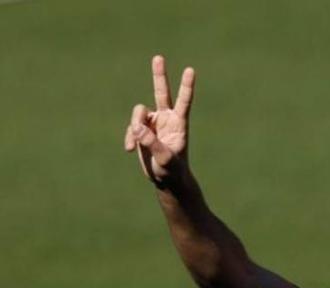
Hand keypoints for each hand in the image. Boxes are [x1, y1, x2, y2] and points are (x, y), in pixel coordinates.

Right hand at [123, 55, 193, 184]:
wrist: (165, 179)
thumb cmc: (172, 170)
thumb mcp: (165, 159)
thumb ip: (152, 143)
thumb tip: (138, 128)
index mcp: (179, 124)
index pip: (184, 101)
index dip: (186, 86)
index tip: (191, 70)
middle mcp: (166, 119)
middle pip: (161, 93)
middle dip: (159, 76)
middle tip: (159, 57)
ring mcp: (153, 123)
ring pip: (138, 113)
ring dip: (134, 127)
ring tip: (134, 145)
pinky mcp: (142, 130)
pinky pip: (131, 127)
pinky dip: (129, 137)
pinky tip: (130, 149)